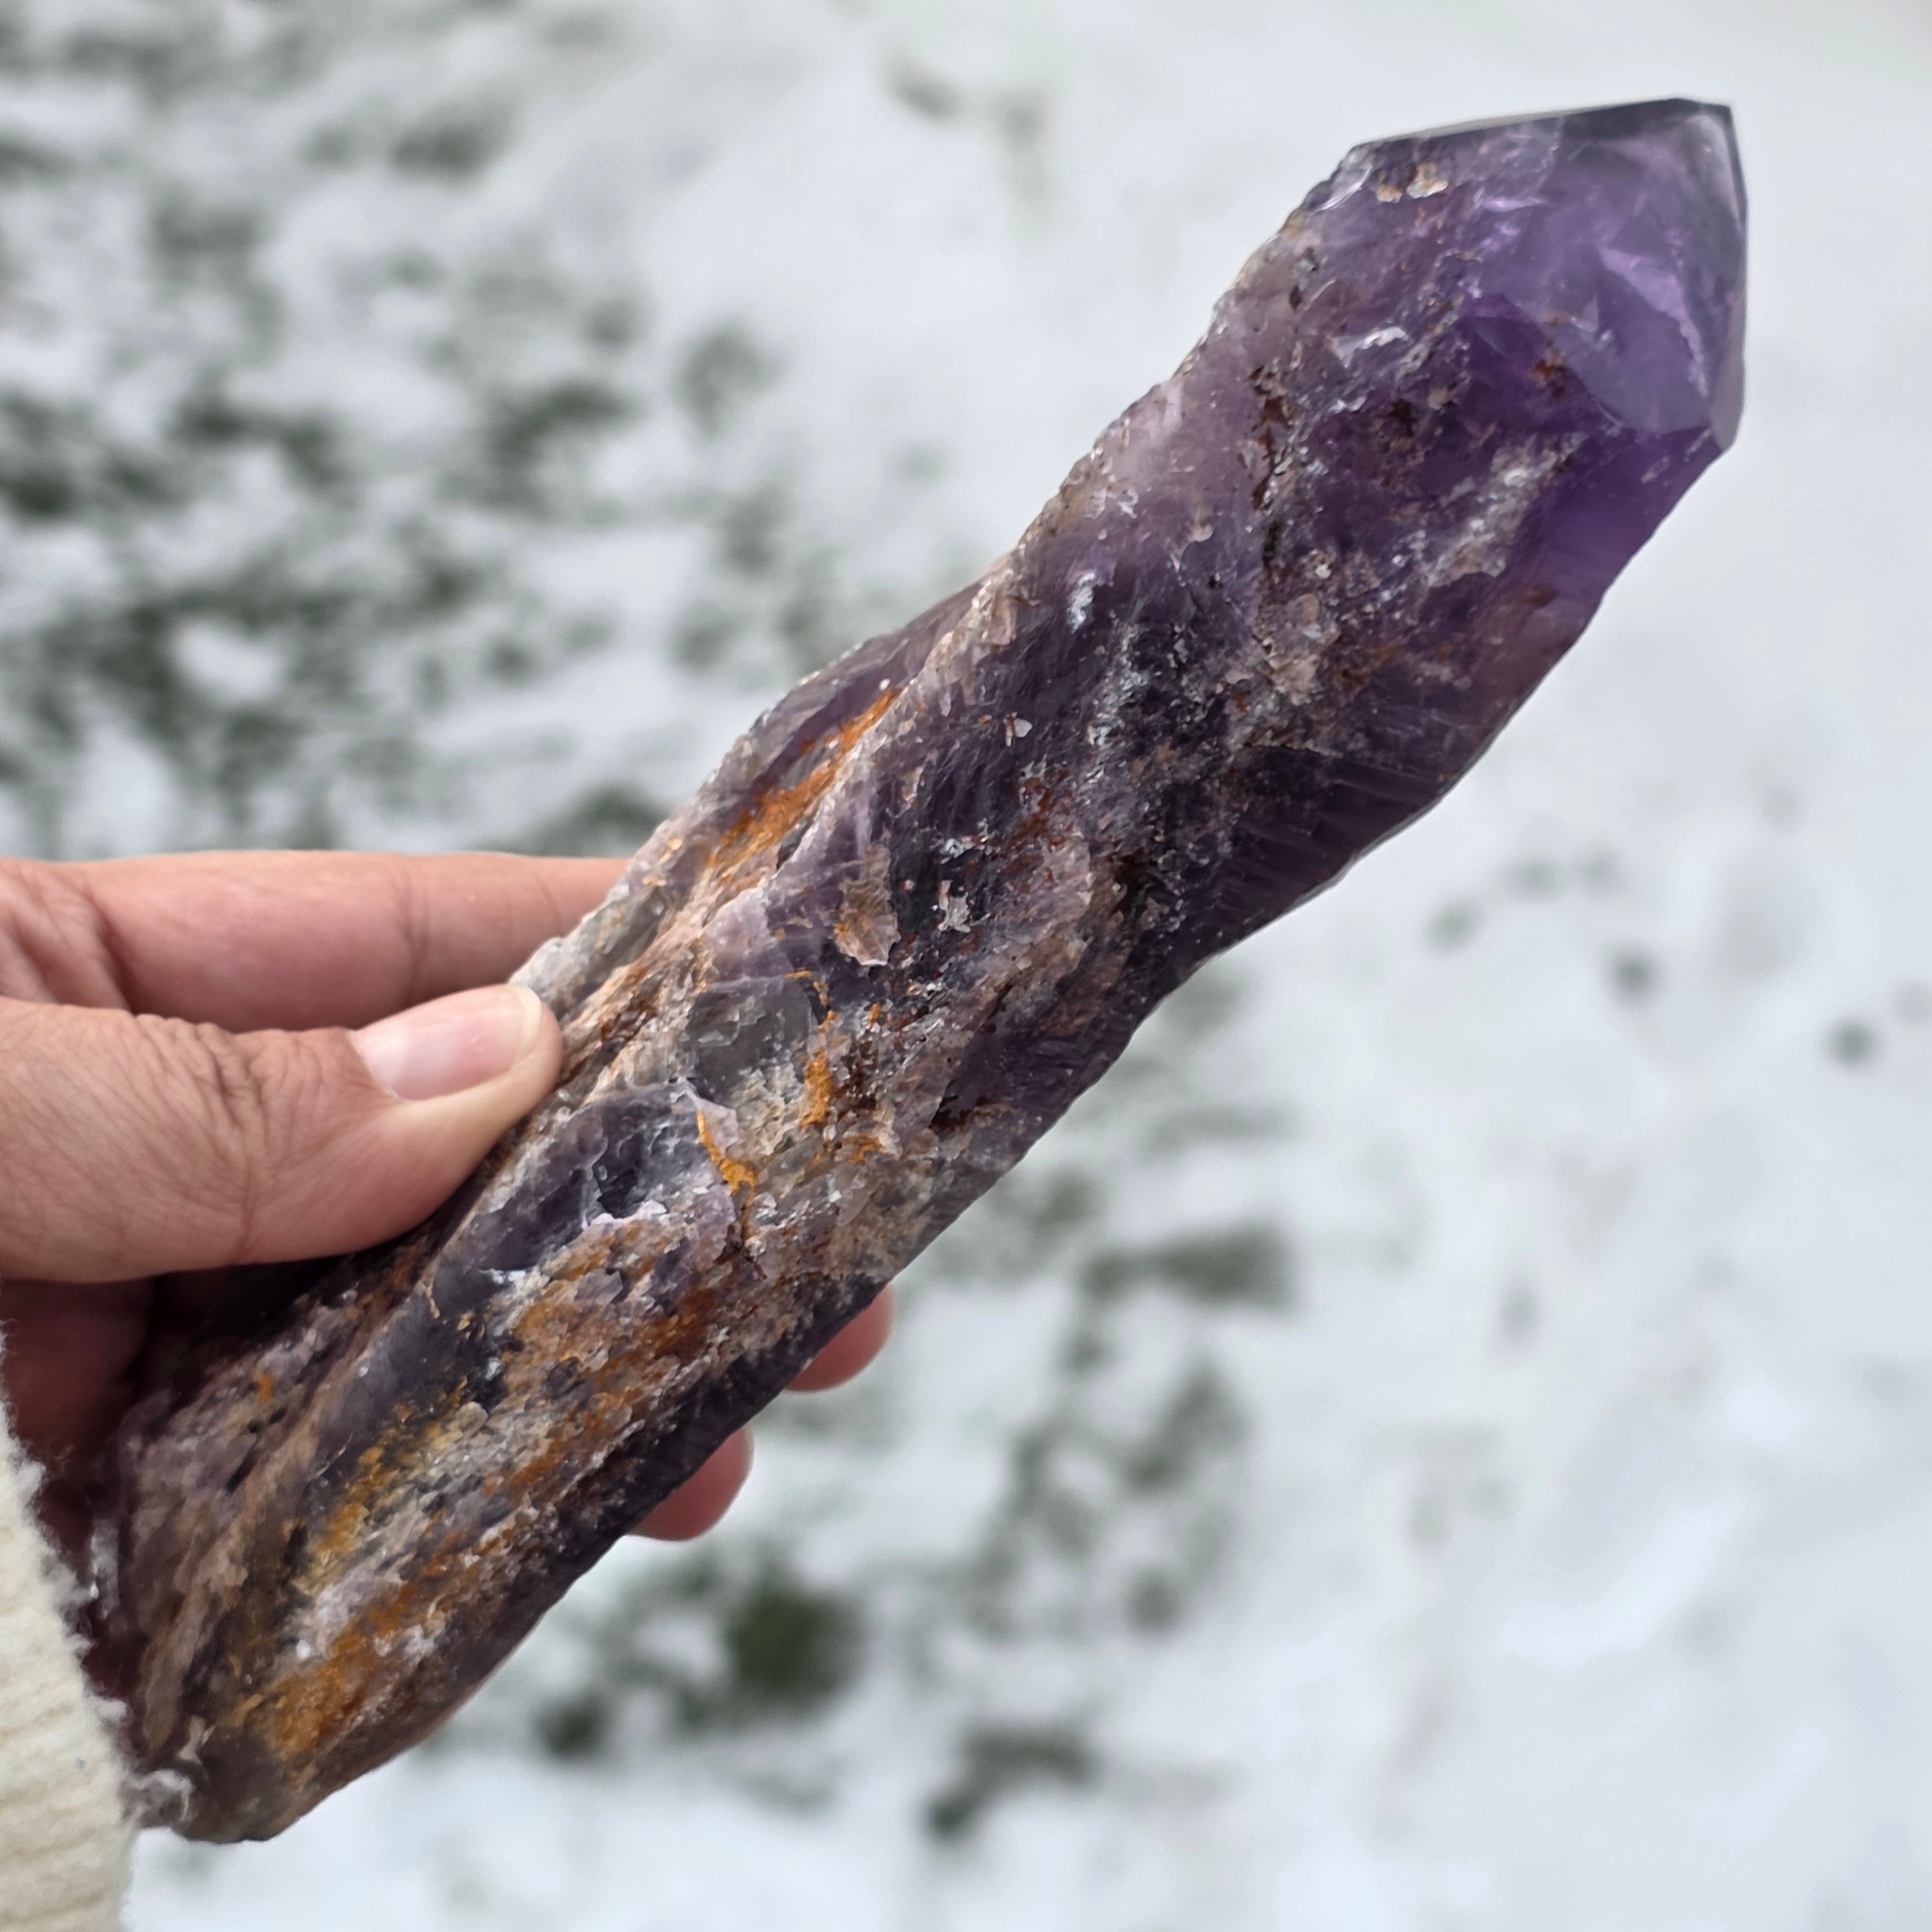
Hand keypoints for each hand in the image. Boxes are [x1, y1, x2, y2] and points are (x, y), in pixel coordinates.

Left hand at [0, 851, 891, 1564]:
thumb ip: (200, 1095)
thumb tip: (497, 1064)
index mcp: (84, 988)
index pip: (396, 949)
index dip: (593, 958)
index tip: (772, 984)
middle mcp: (128, 1151)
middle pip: (433, 1165)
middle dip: (625, 1216)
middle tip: (812, 1276)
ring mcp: (103, 1326)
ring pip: (380, 1349)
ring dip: (551, 1396)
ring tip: (708, 1451)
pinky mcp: (76, 1501)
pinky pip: (270, 1521)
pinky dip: (398, 1546)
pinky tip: (518, 1568)